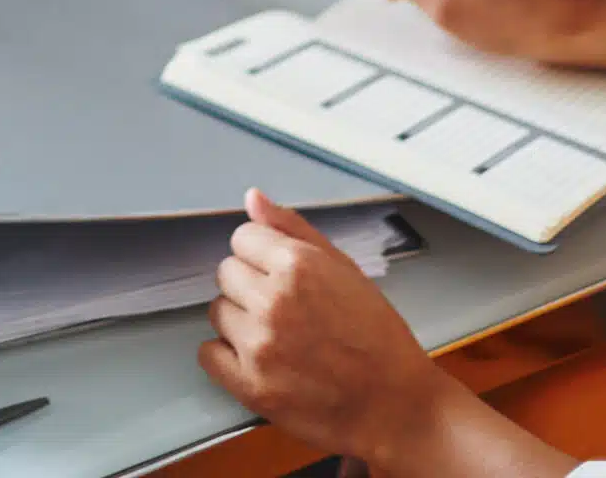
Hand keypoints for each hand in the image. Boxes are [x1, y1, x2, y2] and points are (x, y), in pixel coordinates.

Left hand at [199, 189, 455, 465]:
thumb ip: (294, 229)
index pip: (242, 238)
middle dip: (250, 286)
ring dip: (240, 321)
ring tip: (280, 337)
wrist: (397, 406)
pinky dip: (227, 357)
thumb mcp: (346, 270)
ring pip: (218, 311)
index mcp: (298, 266)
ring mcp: (259, 345)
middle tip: (286, 309)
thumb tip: (252, 199)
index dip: (262, 256)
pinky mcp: (251, 386)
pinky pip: (208, 354)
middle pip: (226, 273)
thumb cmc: (378, 338)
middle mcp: (273, 301)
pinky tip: (260, 360)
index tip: (281, 275)